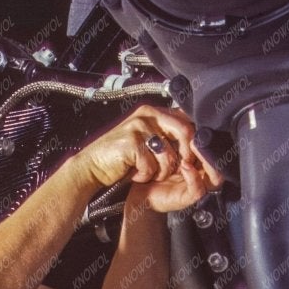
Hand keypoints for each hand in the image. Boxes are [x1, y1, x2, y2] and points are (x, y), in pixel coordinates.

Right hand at [74, 105, 219, 211]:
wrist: (93, 166)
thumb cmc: (122, 156)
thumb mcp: (148, 140)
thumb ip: (167, 134)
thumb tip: (195, 140)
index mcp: (155, 112)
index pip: (187, 121)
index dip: (194, 142)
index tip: (190, 159)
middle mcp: (148, 115)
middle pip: (185, 132)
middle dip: (185, 156)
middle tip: (175, 169)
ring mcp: (139, 127)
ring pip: (169, 155)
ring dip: (160, 172)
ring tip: (147, 173)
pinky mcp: (131, 142)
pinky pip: (151, 165)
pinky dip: (145, 176)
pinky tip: (135, 174)